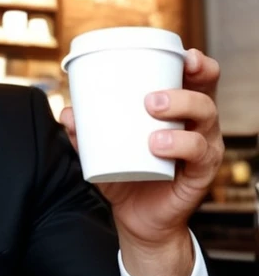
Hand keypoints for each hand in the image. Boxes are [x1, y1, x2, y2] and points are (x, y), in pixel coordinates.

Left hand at [60, 49, 223, 275]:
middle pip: (206, 91)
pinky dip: (180, 145)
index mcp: (180, 111)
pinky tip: (158, 144)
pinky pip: (200, 152)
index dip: (196, 63)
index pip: (197, 79)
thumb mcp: (102, 151)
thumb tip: (68, 112)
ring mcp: (203, 146)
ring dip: (180, 107)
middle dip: (184, 84)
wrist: (137, 220)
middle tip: (149, 96)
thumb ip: (86, 133)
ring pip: (206, 115)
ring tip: (151, 114)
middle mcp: (197, 125)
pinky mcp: (201, 172)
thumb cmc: (126, 176)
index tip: (182, 54)